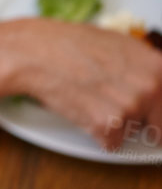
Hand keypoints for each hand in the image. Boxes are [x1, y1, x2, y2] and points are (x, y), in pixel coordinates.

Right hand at [0, 18, 161, 150]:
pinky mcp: (108, 125)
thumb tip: (155, 83)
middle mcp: (150, 87)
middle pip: (157, 124)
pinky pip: (111, 143)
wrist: (39, 54)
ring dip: (114, 124)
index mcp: (158, 67)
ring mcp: (130, 107)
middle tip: (114, 105)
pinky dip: (97, 134)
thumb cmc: (73, 45)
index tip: (153, 120)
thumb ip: (146, 68)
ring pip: (131, 132)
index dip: (158, 114)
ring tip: (92, 99)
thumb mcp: (121, 45)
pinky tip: (83, 110)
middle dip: (139, 121)